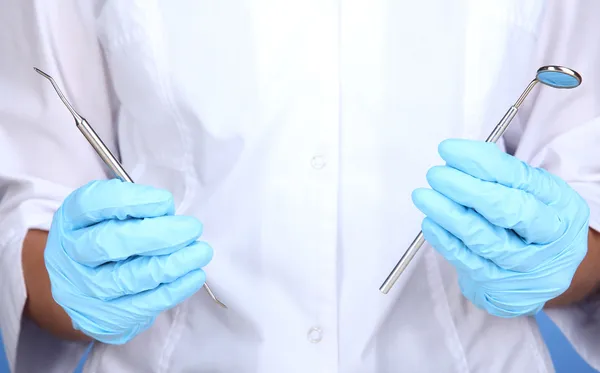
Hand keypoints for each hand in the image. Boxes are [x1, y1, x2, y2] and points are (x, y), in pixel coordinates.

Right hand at [44, 179, 212, 343]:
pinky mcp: (105, 316)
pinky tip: (194, 276)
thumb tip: (167, 213)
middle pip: (110, 243)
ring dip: (173, 264)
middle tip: (192, 228)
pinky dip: (174, 289)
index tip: (166, 202)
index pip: (93, 204)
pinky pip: (143, 305)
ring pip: (129, 277)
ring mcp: (84, 288)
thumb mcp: (111, 211)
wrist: (85, 284)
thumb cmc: (107, 236)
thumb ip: (136, 206)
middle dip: (159, 235)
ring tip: (201, 252)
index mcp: (71, 219)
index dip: (132, 201)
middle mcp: (70, 254)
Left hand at [412, 139, 589, 316]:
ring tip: (424, 196)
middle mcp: (550, 238)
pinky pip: (469, 263)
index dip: (481, 162)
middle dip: (466, 189)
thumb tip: (458, 157)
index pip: (520, 178)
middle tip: (437, 175)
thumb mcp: (532, 194)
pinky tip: (430, 223)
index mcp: (561, 205)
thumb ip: (503, 176)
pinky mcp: (502, 286)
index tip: (449, 151)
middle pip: (508, 211)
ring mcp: (527, 266)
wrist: (542, 275)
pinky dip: (446, 241)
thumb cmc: (530, 223)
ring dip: (449, 215)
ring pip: (485, 240)